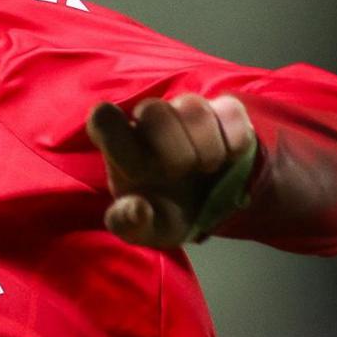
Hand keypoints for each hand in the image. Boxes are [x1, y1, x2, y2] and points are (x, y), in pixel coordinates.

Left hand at [85, 94, 255, 248]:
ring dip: (206, 146)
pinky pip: (229, 110)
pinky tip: (230, 157)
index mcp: (118, 144)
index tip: (138, 171)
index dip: (117, 138)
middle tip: (180, 174)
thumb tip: (137, 210)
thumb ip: (129, 223)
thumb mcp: (144, 229)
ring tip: (207, 169)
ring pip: (193, 107)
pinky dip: (234, 139)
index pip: (102, 117)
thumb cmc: (164, 212)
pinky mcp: (223, 109)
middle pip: (152, 110)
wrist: (211, 206)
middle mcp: (148, 119)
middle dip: (172, 150)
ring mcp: (185, 110)